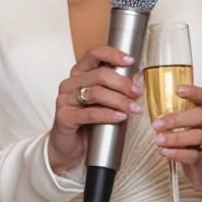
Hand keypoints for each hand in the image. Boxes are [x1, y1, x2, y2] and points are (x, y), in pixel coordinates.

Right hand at [50, 46, 136, 173]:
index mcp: (80, 74)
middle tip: (137, 93)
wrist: (70, 147)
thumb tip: (137, 79)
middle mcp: (70, 83)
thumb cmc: (88, 123)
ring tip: (133, 108)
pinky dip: (107, 115)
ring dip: (119, 100)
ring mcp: (65, 99)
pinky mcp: (64, 117)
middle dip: (123, 83)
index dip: (113, 54)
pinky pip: (89, 113)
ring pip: (95, 93)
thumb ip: (116, 89)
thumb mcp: (104, 102)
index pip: (95, 54)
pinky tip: (120, 117)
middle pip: (100, 75)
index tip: (130, 60)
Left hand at [154, 82, 201, 188]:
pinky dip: (177, 153)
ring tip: (158, 140)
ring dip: (175, 138)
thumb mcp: (184, 124)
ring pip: (197, 136)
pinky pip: (193, 155)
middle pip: (200, 116)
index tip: (178, 90)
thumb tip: (148, 102)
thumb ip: (171, 113)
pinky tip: (164, 152)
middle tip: (157, 124)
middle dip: (177, 119)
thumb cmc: (190, 141)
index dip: (194, 92)